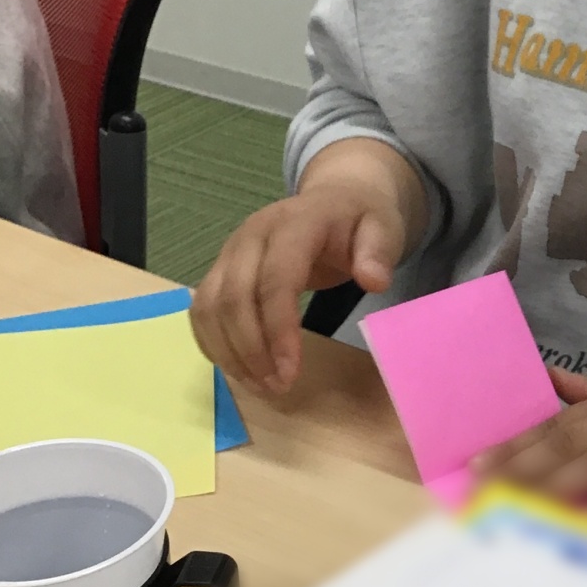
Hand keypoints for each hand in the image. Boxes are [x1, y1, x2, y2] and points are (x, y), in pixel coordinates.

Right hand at [190, 138, 423, 394]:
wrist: (335, 199)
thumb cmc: (360, 220)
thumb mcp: (384, 228)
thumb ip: (379, 252)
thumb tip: (373, 281)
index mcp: (294, 223)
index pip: (275, 279)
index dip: (278, 329)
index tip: (290, 371)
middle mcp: (251, 235)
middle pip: (234, 297)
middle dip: (251, 350)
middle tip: (277, 388)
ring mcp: (230, 251)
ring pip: (209, 307)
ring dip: (228, 352)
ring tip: (260, 386)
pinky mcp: (220, 268)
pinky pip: (202, 310)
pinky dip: (214, 343)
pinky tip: (239, 369)